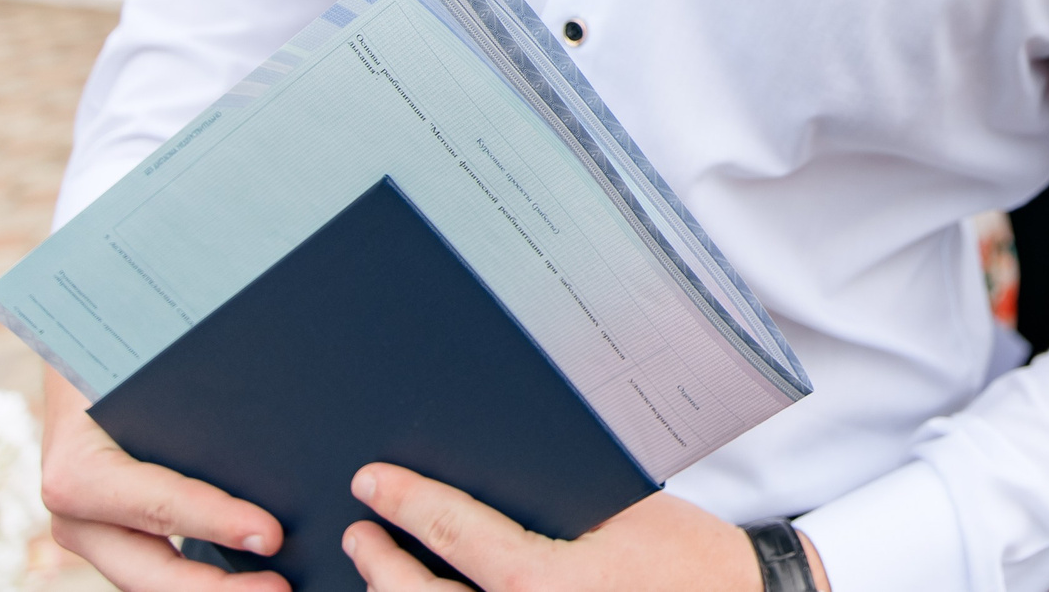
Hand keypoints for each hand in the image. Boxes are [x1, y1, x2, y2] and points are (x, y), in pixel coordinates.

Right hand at [40, 369, 289, 590]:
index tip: (272, 537)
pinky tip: (255, 577)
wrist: (78, 355)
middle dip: (218, 590)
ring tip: (280, 589)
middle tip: (284, 591)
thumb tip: (272, 391)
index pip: (156, 505)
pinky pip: (160, 569)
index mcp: (79, 470)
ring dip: (214, 591)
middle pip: (149, 572)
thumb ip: (198, 388)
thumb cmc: (121, 354)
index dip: (215, 524)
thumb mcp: (142, 363)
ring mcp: (92, 534)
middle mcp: (77, 515)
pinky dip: (205, 582)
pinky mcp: (113, 539)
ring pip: (153, 581)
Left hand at [342, 463, 828, 590]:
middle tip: (360, 531)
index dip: (406, 503)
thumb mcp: (619, 509)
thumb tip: (486, 468)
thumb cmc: (689, 555)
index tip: (372, 482)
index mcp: (546, 582)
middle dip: (381, 565)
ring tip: (380, 570)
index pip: (454, 536)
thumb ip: (549, 501)